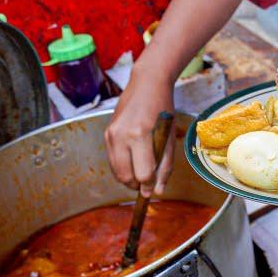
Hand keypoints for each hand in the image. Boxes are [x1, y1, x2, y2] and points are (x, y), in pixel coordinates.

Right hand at [104, 65, 175, 197]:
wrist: (147, 85)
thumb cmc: (163, 110)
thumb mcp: (170, 138)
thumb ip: (165, 166)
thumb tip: (158, 191)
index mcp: (140, 135)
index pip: (142, 174)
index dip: (150, 184)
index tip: (155, 187)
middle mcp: (121, 135)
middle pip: (125, 176)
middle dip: (137, 184)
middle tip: (148, 182)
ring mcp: (111, 134)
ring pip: (116, 171)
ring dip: (129, 177)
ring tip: (142, 170)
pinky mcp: (106, 133)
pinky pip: (112, 160)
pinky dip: (123, 166)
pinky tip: (134, 159)